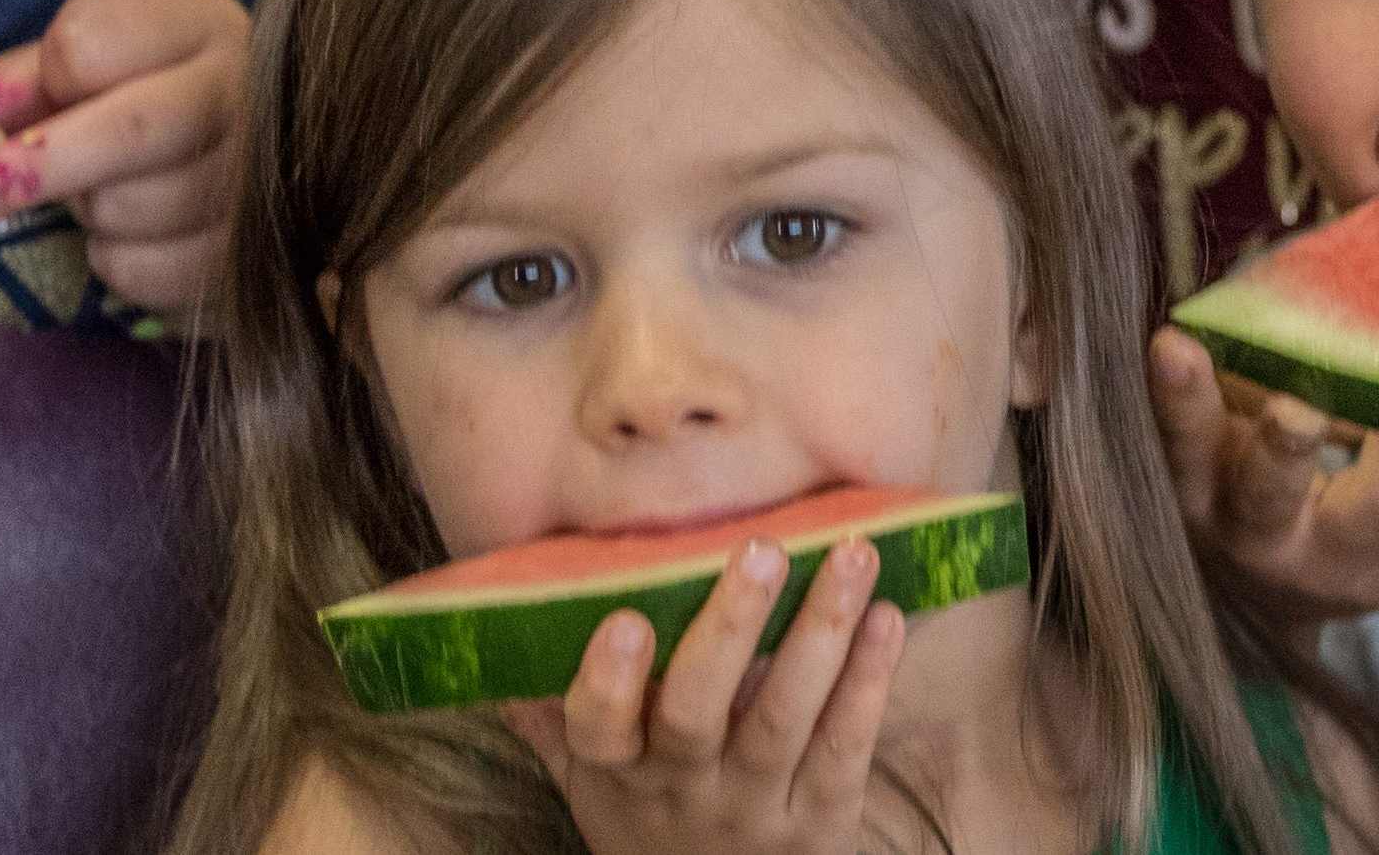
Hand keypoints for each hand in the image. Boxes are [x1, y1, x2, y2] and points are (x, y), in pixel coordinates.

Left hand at [0, 0, 250, 318]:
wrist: (259, 145)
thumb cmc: (150, 94)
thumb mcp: (89, 66)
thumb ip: (20, 83)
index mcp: (200, 24)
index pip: (94, 43)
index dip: (39, 81)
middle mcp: (248, 90)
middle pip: (131, 131)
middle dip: (37, 168)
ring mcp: (264, 176)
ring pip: (130, 209)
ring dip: (89, 212)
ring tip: (106, 190)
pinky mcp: (252, 255)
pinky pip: (144, 272)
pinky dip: (118, 262)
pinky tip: (138, 233)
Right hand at [497, 537, 904, 854]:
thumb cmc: (652, 828)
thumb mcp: (589, 787)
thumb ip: (554, 715)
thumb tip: (491, 626)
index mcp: (620, 773)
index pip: (600, 731)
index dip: (611, 682)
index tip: (626, 618)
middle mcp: (686, 789)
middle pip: (699, 711)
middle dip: (729, 629)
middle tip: (761, 551)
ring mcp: (757, 804)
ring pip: (784, 718)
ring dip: (821, 634)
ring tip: (852, 557)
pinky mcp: (823, 816)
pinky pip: (846, 745)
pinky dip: (868, 682)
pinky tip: (887, 618)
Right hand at [1149, 326, 1378, 630]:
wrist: (1267, 590)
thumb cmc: (1238, 478)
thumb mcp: (1216, 431)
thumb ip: (1233, 366)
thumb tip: (1279, 287)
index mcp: (1201, 494)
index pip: (1184, 442)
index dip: (1179, 398)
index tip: (1174, 345)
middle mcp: (1259, 542)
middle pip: (1274, 494)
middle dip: (1298, 435)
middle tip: (1329, 369)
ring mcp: (1333, 570)